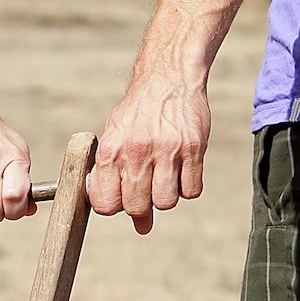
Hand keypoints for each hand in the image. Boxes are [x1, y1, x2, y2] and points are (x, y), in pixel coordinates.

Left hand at [87, 63, 208, 233]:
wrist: (168, 77)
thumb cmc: (138, 112)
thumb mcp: (116, 137)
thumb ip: (116, 178)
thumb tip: (138, 223)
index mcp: (111, 149)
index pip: (105, 203)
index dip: (114, 207)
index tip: (121, 198)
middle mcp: (137, 150)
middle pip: (137, 207)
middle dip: (141, 206)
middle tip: (146, 187)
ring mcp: (167, 149)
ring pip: (166, 202)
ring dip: (166, 196)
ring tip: (165, 175)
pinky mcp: (194, 148)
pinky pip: (192, 190)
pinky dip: (188, 187)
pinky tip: (182, 169)